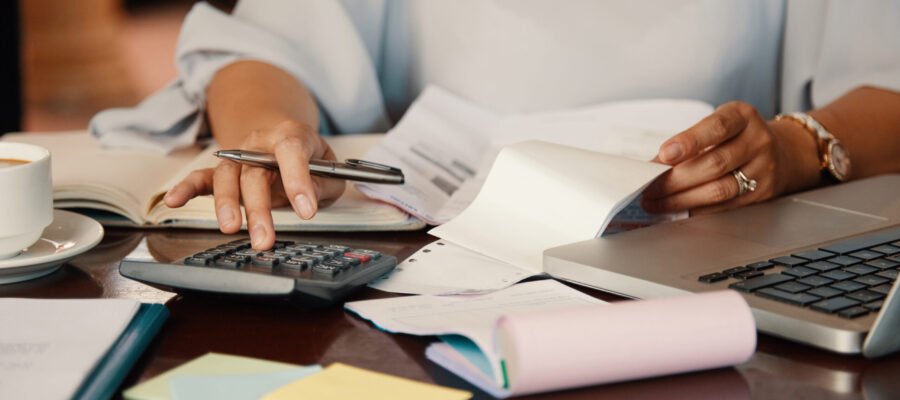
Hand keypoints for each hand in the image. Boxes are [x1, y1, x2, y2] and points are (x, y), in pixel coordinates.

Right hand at [163, 120, 345, 249]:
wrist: (286, 139)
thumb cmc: (311, 158)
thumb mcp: (330, 170)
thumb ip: (322, 184)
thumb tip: (307, 201)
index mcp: (291, 135)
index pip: (292, 152)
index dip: (298, 180)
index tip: (306, 211)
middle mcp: (259, 144)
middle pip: (254, 172)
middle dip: (259, 208)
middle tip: (265, 238)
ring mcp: (238, 156)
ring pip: (227, 177)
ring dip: (227, 205)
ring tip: (231, 229)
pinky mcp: (224, 171)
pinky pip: (201, 178)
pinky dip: (186, 188)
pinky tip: (173, 200)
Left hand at [641, 101, 817, 215]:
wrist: (784, 152)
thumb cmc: (738, 136)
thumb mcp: (718, 125)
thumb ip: (688, 141)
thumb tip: (653, 166)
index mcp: (743, 116)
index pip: (717, 127)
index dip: (689, 141)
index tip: (664, 154)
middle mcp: (757, 141)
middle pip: (714, 163)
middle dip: (675, 179)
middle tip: (648, 188)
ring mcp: (763, 169)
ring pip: (719, 189)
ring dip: (682, 199)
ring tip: (656, 202)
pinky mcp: (762, 194)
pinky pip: (725, 206)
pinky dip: (697, 210)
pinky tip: (677, 209)